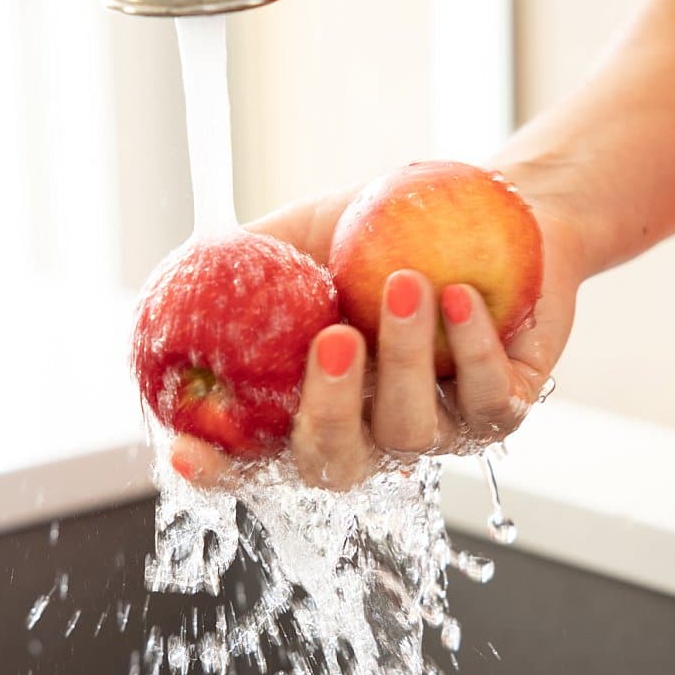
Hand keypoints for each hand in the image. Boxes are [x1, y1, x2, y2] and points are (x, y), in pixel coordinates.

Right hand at [170, 171, 585, 489]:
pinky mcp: (503, 407)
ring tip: (407, 283)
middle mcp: (370, 429)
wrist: (488, 204)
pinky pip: (489, 405)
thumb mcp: (300, 238)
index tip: (186, 451)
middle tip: (335, 338)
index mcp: (313, 401)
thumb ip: (241, 267)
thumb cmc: (380, 227)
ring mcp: (439, 428)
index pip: (255, 459)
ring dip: (407, 359)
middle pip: (334, 466)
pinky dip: (474, 350)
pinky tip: (460, 294)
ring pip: (412, 432)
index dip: (219, 469)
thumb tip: (171, 289)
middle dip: (328, 410)